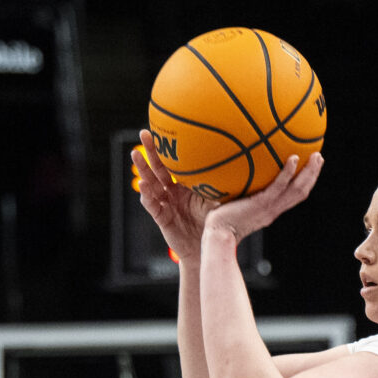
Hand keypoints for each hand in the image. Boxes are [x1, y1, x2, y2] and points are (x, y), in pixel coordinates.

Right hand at [132, 132, 220, 260]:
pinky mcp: (162, 218)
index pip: (175, 163)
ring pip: (151, 183)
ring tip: (135, 154)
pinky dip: (147, 195)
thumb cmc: (217, 223)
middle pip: (159, 168)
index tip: (165, 129)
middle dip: (151, 151)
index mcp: (186, 186)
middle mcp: (173, 193)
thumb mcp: (221, 198)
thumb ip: (224, 182)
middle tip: (145, 133)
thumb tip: (242, 160)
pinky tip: (143, 185)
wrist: (208, 248)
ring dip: (143, 169)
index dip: (169, 148)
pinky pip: (152, 205)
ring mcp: (166, 204)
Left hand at [201, 153, 323, 247]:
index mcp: (270, 211)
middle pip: (301, 192)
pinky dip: (288, 172)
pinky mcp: (262, 204)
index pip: (292, 197)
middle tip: (319, 158)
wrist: (217, 236)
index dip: (303, 183)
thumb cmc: (219, 221)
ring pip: (296, 190)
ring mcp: (269, 208)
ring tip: (316, 156)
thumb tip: (230, 173)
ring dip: (308, 173)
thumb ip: (236, 192)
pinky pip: (279, 186)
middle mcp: (273, 210)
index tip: (309, 168)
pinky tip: (293, 157)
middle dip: (312, 175)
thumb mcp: (232, 205)